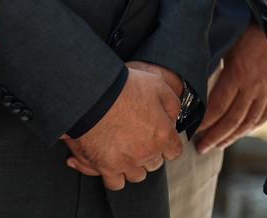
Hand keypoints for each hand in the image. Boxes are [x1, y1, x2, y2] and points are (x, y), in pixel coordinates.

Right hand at [62, 64, 182, 188]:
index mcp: (162, 135)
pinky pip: (115, 182)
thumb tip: (173, 119)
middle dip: (149, 153)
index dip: (168, 143)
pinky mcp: (105, 168)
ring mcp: (126, 163)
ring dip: (133, 165)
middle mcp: (146, 153)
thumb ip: (171, 105)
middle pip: (154, 164)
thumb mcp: (158, 85)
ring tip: (123, 150)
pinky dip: (113, 175)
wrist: (92, 96)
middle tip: (138, 138)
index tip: (160, 137)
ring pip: (136, 175)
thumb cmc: (124, 88)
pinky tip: (110, 162)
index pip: (174, 151)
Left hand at [195, 28, 266, 152]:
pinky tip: (243, 132)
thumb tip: (196, 80)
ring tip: (218, 145)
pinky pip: (265, 114)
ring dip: (232, 137)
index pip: (218, 107)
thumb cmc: (251, 28)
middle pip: (232, 120)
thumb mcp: (228, 44)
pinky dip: (253, 126)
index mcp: (238, 74)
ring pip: (249, 121)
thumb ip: (216, 64)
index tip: (193, 131)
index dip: (205, 123)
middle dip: (215, 137)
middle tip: (200, 148)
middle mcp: (254, 87)